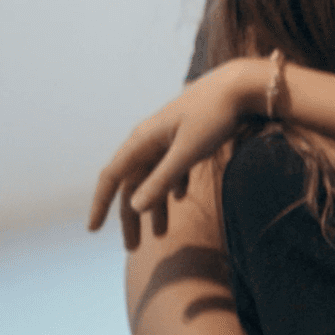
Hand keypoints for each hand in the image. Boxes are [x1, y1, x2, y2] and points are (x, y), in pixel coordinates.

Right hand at [88, 57, 270, 248]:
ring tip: (161, 234)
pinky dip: (173, 184)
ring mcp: (168, 138)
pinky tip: (179, 198)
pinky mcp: (187, 137)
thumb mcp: (188, 152)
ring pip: (154, 178)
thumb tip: (135, 207)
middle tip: (134, 248)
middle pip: (133, 184)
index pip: (112, 176)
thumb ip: (162, 179)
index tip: (93, 230)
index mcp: (142, 140)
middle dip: (132, 217)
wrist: (241, 86)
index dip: (101, 204)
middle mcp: (149, 139)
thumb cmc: (214, 116)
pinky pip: (172, 167)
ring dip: (156, 206)